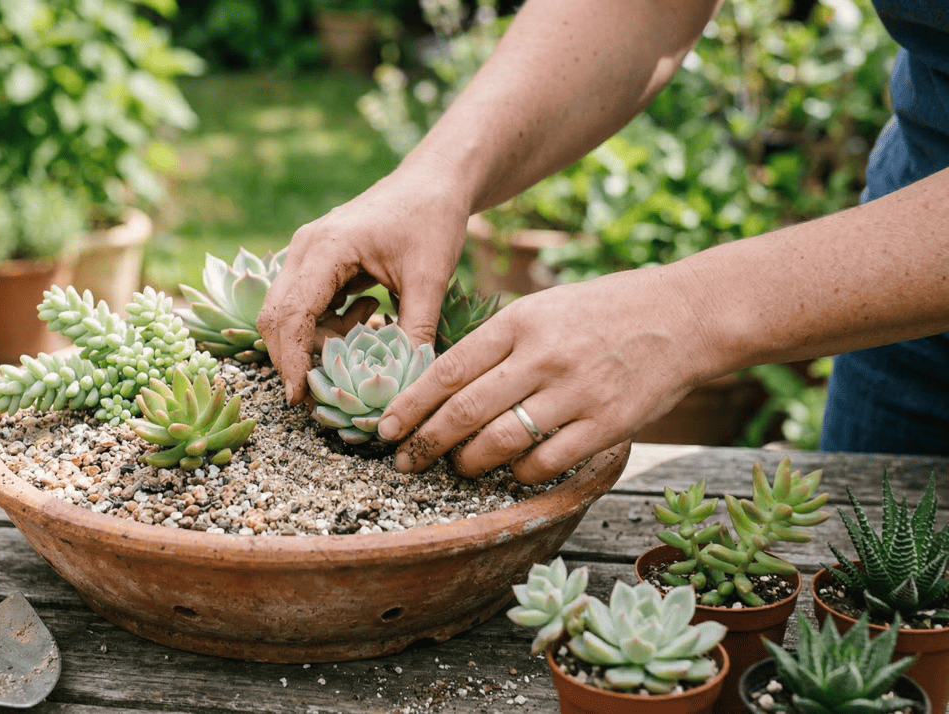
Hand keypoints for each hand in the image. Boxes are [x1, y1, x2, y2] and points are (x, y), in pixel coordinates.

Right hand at [259, 164, 470, 402]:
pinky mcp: (315, 262)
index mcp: (325, 248)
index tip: (299, 397)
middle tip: (320, 394)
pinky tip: (368, 313)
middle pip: (276, 317)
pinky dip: (328, 324)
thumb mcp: (431, 277)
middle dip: (294, 358)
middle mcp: (304, 249)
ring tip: (366, 333)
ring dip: (318, 340)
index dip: (292, 359)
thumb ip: (416, 330)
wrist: (434, 181)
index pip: (291, 314)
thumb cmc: (432, 219)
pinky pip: (305, 305)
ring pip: (288, 314)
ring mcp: (305, 254)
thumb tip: (409, 383)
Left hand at [376, 262, 721, 482]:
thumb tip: (440, 385)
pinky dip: (519, 472)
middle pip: (464, 411)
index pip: (447, 371)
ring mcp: (576, 392)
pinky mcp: (607, 424)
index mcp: (518, 322)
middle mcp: (542, 356)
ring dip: (469, 463)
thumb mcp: (542, 308)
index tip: (384, 430)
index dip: (409, 406)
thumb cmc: (602, 312)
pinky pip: (545, 462)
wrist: (683, 316)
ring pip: (499, 442)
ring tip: (458, 466)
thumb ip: (496, 343)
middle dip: (425, 443)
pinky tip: (512, 468)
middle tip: (405, 461)